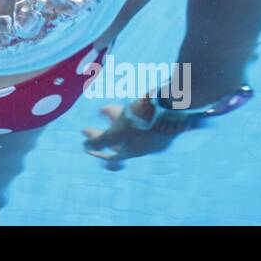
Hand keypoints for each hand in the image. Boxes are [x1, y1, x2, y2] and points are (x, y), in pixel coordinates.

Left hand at [81, 96, 199, 170]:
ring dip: (115, 119)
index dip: (98, 152)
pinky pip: (141, 119)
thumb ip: (100, 140)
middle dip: (103, 133)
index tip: (85, 146)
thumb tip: (84, 146)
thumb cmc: (144, 121)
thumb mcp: (117, 133)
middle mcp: (147, 145)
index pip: (112, 157)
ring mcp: (156, 133)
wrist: (176, 106)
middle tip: (88, 127)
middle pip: (120, 141)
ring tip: (102, 109)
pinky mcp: (163, 120)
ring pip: (131, 128)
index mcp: (135, 151)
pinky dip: (129, 113)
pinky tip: (125, 104)